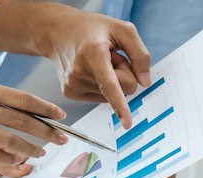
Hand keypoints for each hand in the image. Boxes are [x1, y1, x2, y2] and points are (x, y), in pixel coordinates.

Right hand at [0, 1, 151, 128]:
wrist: (58, 31)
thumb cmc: (92, 29)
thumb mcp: (123, 29)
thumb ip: (140, 54)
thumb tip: (145, 83)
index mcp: (93, 53)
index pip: (110, 84)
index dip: (120, 104)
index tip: (127, 123)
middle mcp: (79, 72)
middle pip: (124, 89)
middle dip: (125, 74)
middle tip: (109, 56)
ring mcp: (73, 85)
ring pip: (112, 95)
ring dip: (111, 79)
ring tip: (96, 61)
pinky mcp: (70, 93)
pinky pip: (102, 98)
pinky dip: (101, 85)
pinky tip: (90, 69)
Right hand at [0, 80, 68, 164]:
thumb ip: (2, 99)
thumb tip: (34, 111)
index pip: (23, 99)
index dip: (45, 108)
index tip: (61, 116)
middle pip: (20, 120)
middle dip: (46, 131)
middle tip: (61, 139)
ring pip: (8, 140)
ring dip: (29, 149)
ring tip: (41, 153)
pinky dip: (8, 159)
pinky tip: (18, 161)